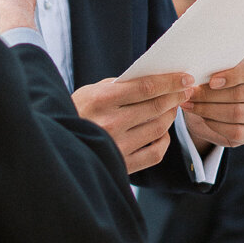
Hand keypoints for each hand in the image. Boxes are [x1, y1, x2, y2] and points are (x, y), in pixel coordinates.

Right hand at [72, 72, 193, 174]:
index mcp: (101, 100)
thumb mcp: (91, 91)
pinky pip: (155, 152)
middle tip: (185, 89)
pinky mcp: (122, 165)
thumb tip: (155, 81)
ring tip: (172, 107)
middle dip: (175, 96)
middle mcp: (110, 124)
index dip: (170, 81)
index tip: (185, 78)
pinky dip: (164, 139)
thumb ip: (120, 86)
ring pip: (158, 128)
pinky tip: (162, 131)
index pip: (145, 87)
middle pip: (156, 107)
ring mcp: (117, 146)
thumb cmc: (77, 111)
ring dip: (171, 115)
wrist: (58, 144)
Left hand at [182, 57, 243, 152]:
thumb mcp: (207, 71)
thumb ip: (207, 69)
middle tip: (189, 94)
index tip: (211, 82)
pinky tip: (203, 118)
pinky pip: (236, 131)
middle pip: (240, 94)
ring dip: (208, 110)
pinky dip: (215, 125)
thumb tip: (195, 74)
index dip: (231, 76)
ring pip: (237, 113)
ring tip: (190, 105)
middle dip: (210, 95)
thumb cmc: (208, 83)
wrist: (204, 107)